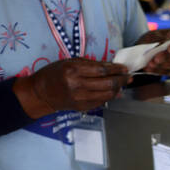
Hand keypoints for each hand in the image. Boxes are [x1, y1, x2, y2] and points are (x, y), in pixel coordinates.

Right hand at [14, 58, 130, 117]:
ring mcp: (79, 98)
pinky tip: (114, 91)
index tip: (125, 68)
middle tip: (129, 76)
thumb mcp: (70, 62)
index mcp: (74, 71)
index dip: (117, 69)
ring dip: (118, 89)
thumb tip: (111, 68)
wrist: (40, 93)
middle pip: (107, 83)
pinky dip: (110, 96)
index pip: (102, 70)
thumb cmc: (54, 73)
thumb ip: (90, 64)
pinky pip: (101, 102)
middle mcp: (77, 85)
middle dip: (122, 79)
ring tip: (124, 83)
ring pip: (107, 94)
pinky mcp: (81, 107)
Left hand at [136, 27, 169, 74]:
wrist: (153, 45)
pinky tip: (149, 69)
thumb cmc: (157, 37)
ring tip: (150, 64)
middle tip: (156, 59)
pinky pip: (168, 71)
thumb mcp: (155, 34)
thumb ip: (157, 40)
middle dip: (167, 58)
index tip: (169, 49)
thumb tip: (156, 48)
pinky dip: (157, 71)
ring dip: (161, 66)